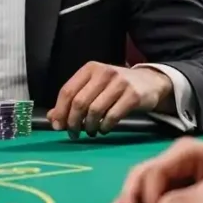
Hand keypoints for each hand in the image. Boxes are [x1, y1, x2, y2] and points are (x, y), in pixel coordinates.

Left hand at [47, 62, 172, 138]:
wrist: (150, 82)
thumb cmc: (116, 87)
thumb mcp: (94, 87)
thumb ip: (73, 100)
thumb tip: (52, 118)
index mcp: (90, 69)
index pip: (67, 91)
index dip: (60, 111)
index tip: (58, 126)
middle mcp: (104, 73)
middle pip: (79, 102)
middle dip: (73, 122)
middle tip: (73, 134)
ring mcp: (120, 83)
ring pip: (94, 110)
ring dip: (89, 126)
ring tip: (91, 132)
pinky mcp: (133, 96)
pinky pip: (112, 116)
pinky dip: (104, 127)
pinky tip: (104, 129)